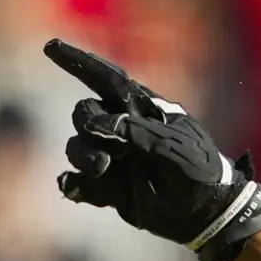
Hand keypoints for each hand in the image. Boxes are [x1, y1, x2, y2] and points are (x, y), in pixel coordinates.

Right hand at [44, 38, 260, 260]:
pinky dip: (74, 185)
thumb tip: (103, 125)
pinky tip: (72, 187)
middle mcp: (125, 131)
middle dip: (87, 124)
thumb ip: (140, 132)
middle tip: (109, 147)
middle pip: (85, 113)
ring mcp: (116, 160)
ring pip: (78, 147)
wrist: (209, 213)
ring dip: (83, 155)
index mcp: (143, 111)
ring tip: (102, 168)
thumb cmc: (201, 172)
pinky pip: (80, 184)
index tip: (51, 47)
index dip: (79, 63)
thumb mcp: (176, 147)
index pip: (107, 80)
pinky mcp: (111, 189)